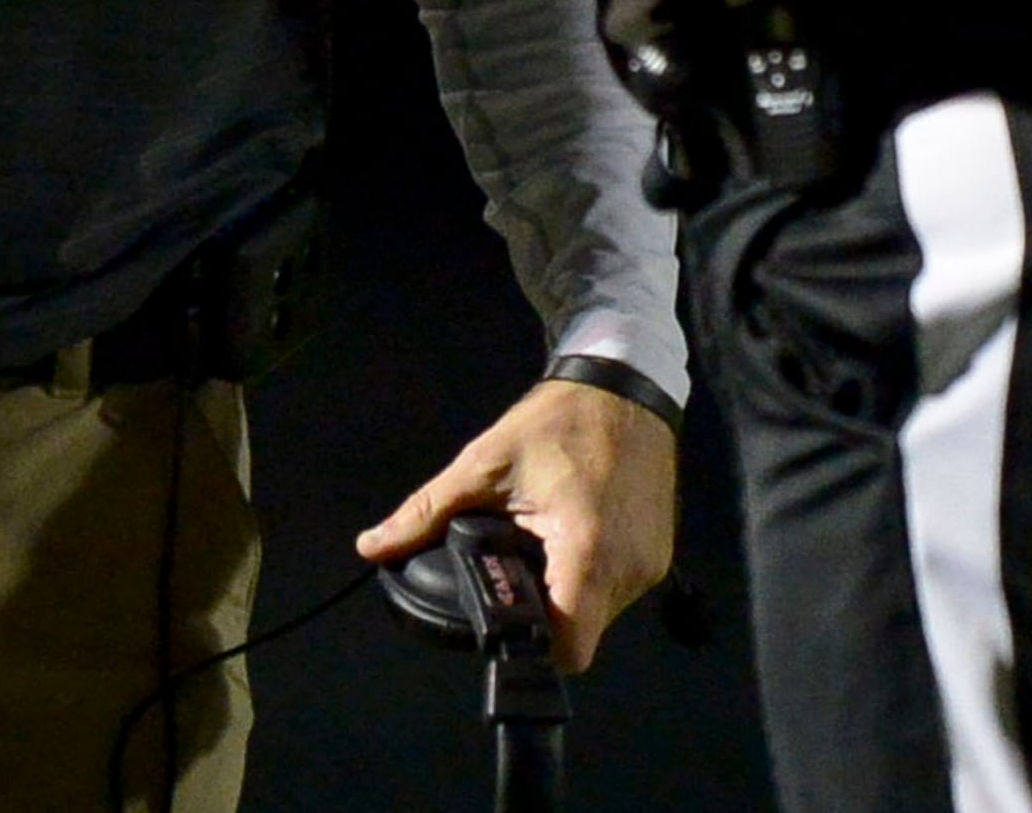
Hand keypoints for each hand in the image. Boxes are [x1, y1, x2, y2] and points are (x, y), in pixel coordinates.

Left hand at [355, 376, 676, 672]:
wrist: (625, 384)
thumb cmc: (557, 421)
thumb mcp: (485, 463)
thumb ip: (428, 513)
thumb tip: (371, 546)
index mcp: (587, 551)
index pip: (566, 647)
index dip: (527, 647)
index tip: (498, 622)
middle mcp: (628, 570)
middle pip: (580, 634)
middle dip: (541, 617)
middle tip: (509, 576)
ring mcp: (650, 565)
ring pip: (600, 616)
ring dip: (567, 598)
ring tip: (539, 553)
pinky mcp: (660, 556)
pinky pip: (617, 591)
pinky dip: (590, 579)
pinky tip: (566, 544)